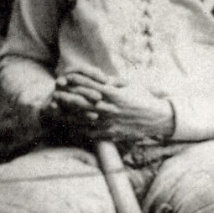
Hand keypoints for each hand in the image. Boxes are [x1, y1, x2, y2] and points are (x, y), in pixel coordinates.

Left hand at [51, 68, 173, 140]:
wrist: (158, 119)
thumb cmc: (145, 99)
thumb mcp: (132, 85)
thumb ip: (115, 82)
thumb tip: (102, 80)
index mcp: (114, 94)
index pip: (89, 85)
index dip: (76, 81)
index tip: (65, 78)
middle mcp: (109, 108)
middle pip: (81, 102)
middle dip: (66, 98)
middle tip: (55, 95)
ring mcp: (109, 122)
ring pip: (82, 119)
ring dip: (68, 114)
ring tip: (58, 112)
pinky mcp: (111, 134)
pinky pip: (91, 133)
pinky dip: (79, 129)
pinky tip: (72, 127)